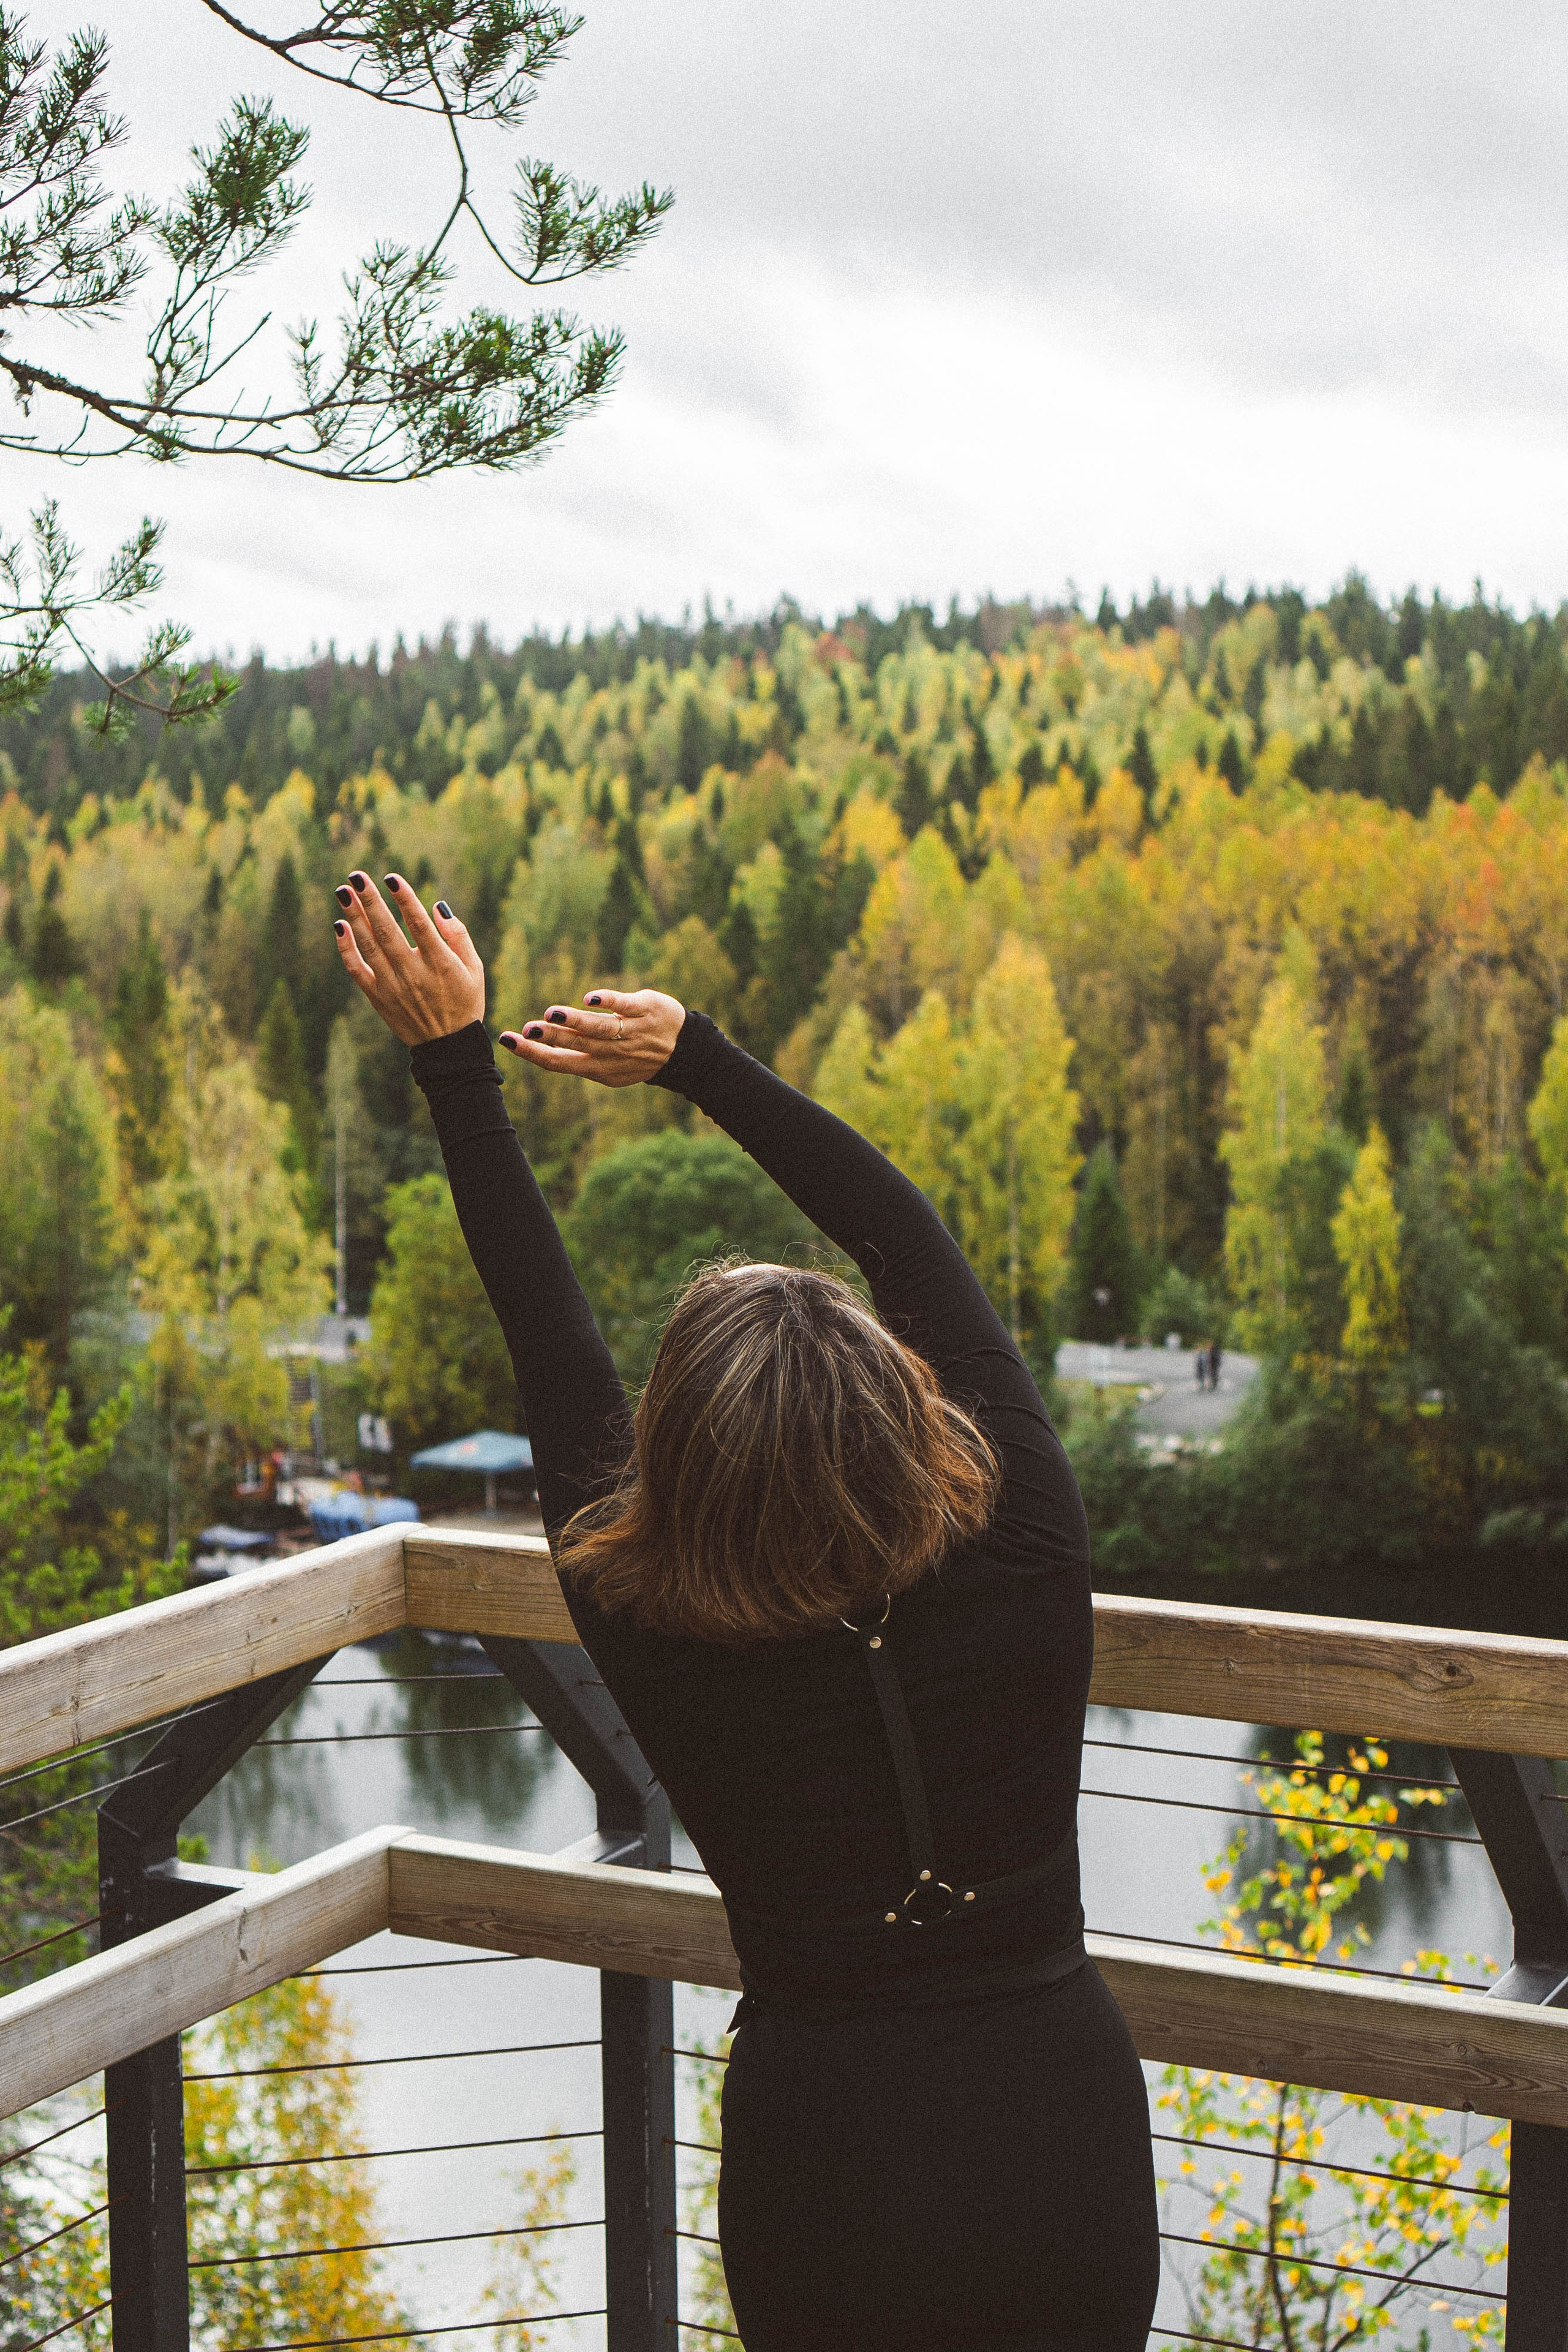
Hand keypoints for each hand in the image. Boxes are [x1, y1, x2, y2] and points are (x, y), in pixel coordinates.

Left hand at [332, 871, 484, 1044]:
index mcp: (440, 963)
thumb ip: (458, 936)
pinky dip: (346, 948)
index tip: (391, 877)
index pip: (418, 924)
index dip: (404, 898)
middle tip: (356, 876)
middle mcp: (413, 973)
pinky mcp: (378, 997)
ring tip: (343, 892)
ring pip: (368, 946)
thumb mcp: (474, 969)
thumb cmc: (464, 1002)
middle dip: (370, 901)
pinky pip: (356, 970)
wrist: (447, 1047)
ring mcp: (392, 986)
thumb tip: (436, 906)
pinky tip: (340, 926)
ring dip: (353, 917)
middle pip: (386, 931)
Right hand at [500, 987, 684, 1087]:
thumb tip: (542, 1043)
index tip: (509, 1040)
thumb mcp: (608, 1067)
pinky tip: (591, 999)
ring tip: (552, 1014)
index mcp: (597, 1069)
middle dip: (549, 1037)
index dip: (532, 1054)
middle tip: (527, 1029)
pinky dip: (608, 1003)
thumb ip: (578, 1056)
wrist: (682, 1051)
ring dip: (574, 1021)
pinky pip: (625, 1006)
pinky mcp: (645, 1010)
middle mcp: (611, 1054)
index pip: (559, 1063)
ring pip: (598, 1028)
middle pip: (575, 1046)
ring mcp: (629, 1033)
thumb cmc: (636, 1056)